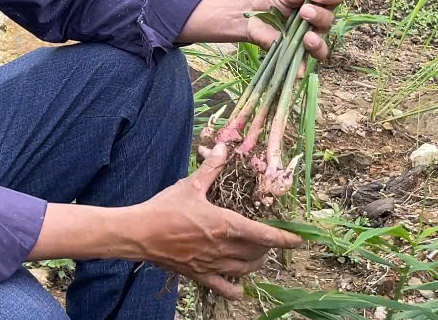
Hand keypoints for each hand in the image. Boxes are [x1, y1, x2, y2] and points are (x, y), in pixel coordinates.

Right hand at [126, 143, 302, 299]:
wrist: (139, 233)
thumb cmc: (165, 207)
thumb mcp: (191, 184)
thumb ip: (212, 168)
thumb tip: (224, 148)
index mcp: (224, 224)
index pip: (263, 234)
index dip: (283, 238)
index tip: (298, 240)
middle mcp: (222, 247)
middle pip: (257, 252)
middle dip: (269, 247)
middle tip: (271, 239)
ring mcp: (211, 263)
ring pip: (244, 269)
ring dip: (256, 263)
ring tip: (259, 256)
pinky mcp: (198, 274)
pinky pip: (222, 287)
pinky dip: (235, 289)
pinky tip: (240, 288)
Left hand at [246, 0, 343, 60]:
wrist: (250, 17)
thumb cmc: (270, 2)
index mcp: (318, 4)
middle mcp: (318, 23)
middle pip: (330, 21)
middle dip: (320, 15)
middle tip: (304, 11)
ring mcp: (309, 40)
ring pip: (323, 45)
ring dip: (317, 41)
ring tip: (307, 36)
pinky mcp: (296, 55)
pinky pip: (304, 65)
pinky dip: (302, 68)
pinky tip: (298, 68)